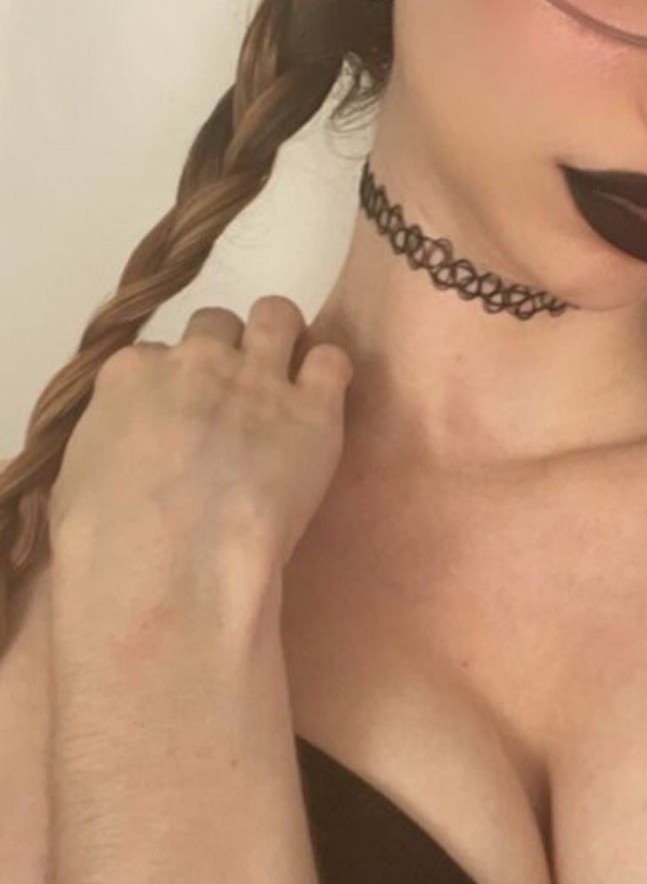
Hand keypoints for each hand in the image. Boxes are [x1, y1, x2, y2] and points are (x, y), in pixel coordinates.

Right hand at [48, 296, 354, 581]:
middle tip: (234, 401)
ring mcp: (258, 380)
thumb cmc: (107, 544)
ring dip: (281, 338)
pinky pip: (332, 362)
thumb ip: (106, 447)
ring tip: (285, 381)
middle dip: (225, 353)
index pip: (157, 355)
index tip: (182, 421)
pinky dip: (328, 375)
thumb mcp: (76, 481)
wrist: (170, 567)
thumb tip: (124, 457)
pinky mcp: (313, 412)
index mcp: (132, 375)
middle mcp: (197, 362)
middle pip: (216, 324)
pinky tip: (321, 407)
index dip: (172, 386)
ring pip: (278, 316)